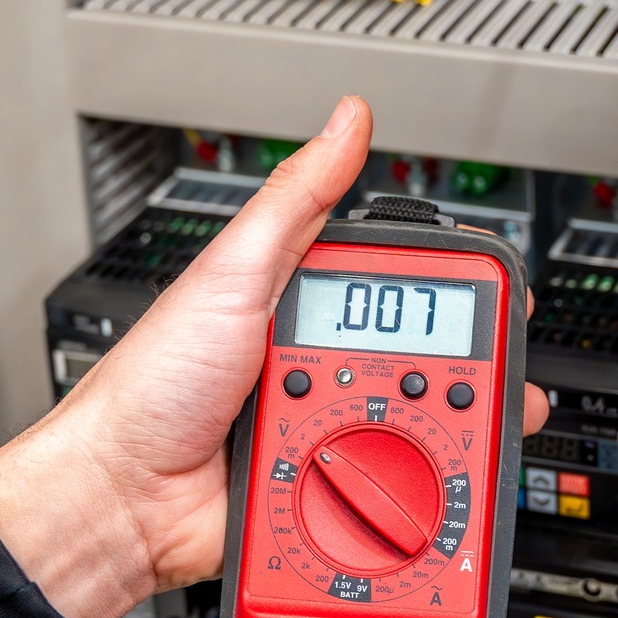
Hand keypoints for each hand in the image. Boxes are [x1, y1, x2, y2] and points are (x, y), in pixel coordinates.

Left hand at [0, 96, 550, 617]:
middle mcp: (314, 369)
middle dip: (460, 380)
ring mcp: (319, 435)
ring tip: (456, 441)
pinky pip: (379, 497)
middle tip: (493, 384)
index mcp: (296, 306)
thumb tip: (348, 120)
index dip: (447, 297)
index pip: (395, 292)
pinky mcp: (319, 496)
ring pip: (408, 437)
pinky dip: (400, 498)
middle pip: (417, 368)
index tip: (495, 301)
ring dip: (434, 443)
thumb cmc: (153, 385)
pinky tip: (414, 492)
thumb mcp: (232, 272)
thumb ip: (296, 199)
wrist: (122, 496)